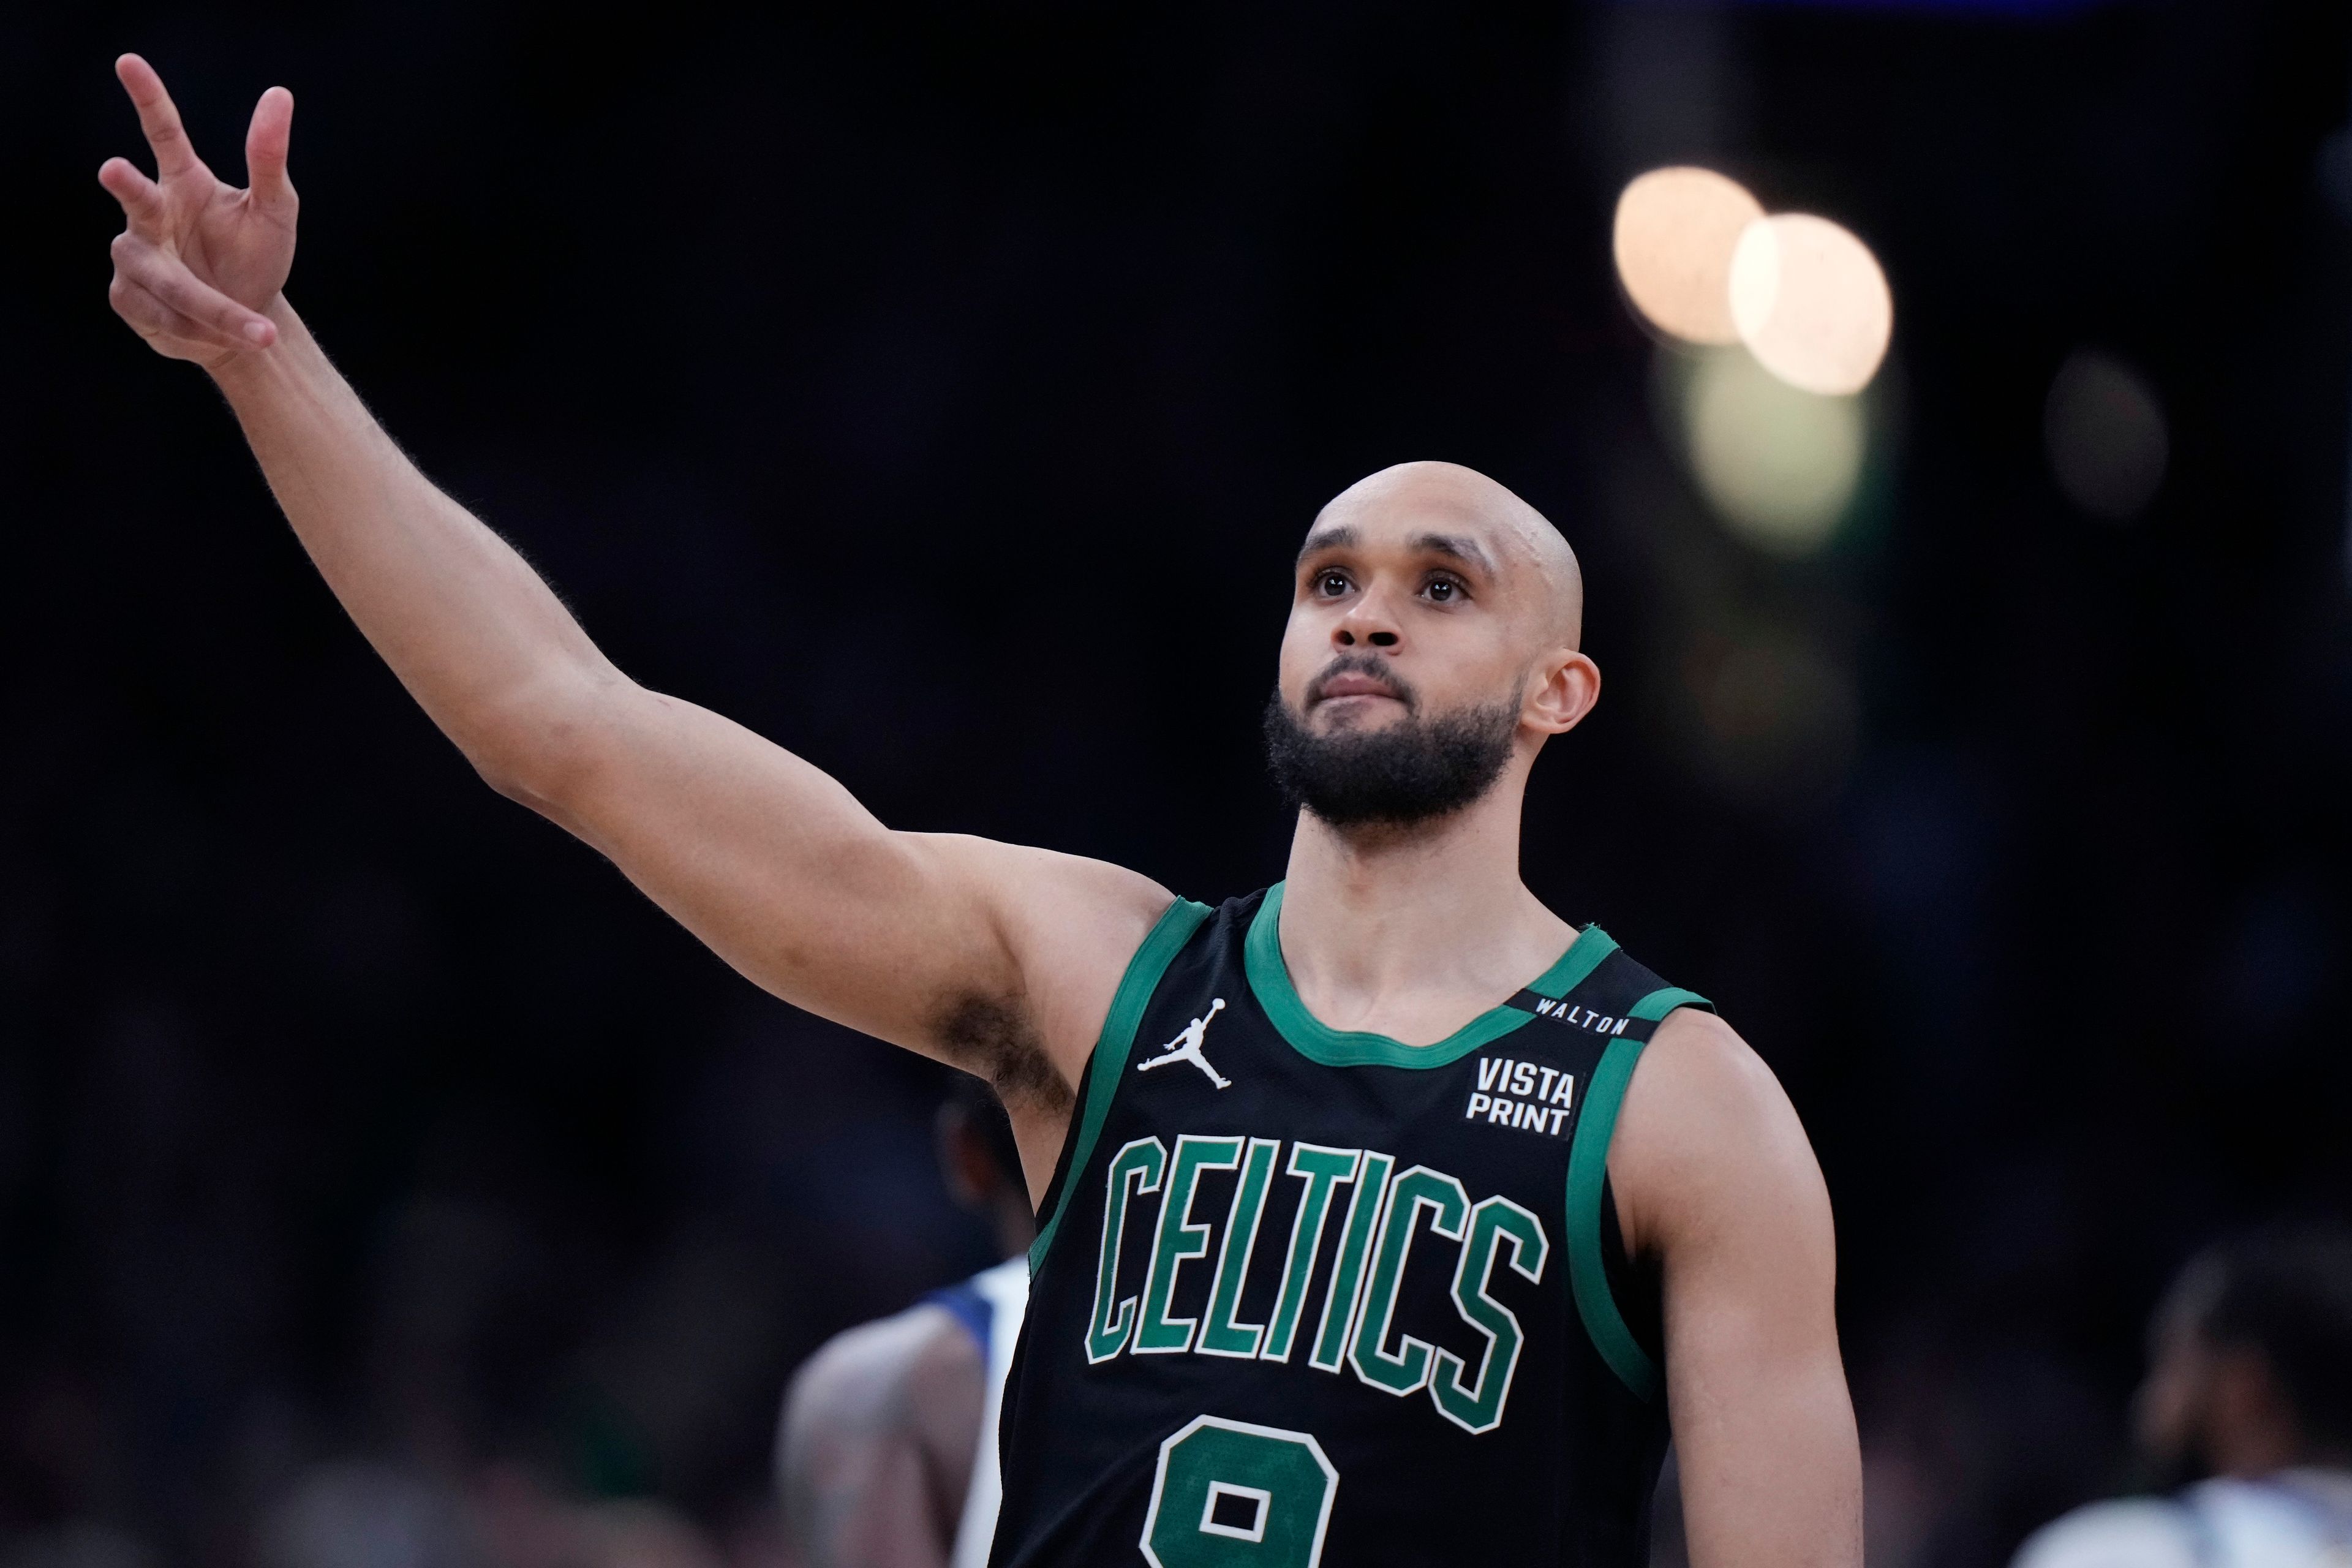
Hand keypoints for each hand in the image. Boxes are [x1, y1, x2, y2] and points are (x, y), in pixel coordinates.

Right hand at [99, 54, 296, 368]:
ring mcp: (134, 256)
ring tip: (254, 330)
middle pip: (135, 199)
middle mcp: (150, 215)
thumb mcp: (275, 211)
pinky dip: (202, 331)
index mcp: (184, 183)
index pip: (164, 134)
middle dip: (126, 187)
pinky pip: (164, 316)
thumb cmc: (258, 258)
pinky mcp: (128, 299)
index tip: (128, 63)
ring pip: (165, 280)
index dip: (147, 99)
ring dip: (212, 309)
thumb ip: (269, 159)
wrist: (248, 325)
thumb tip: (280, 94)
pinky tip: (217, 335)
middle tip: (114, 169)